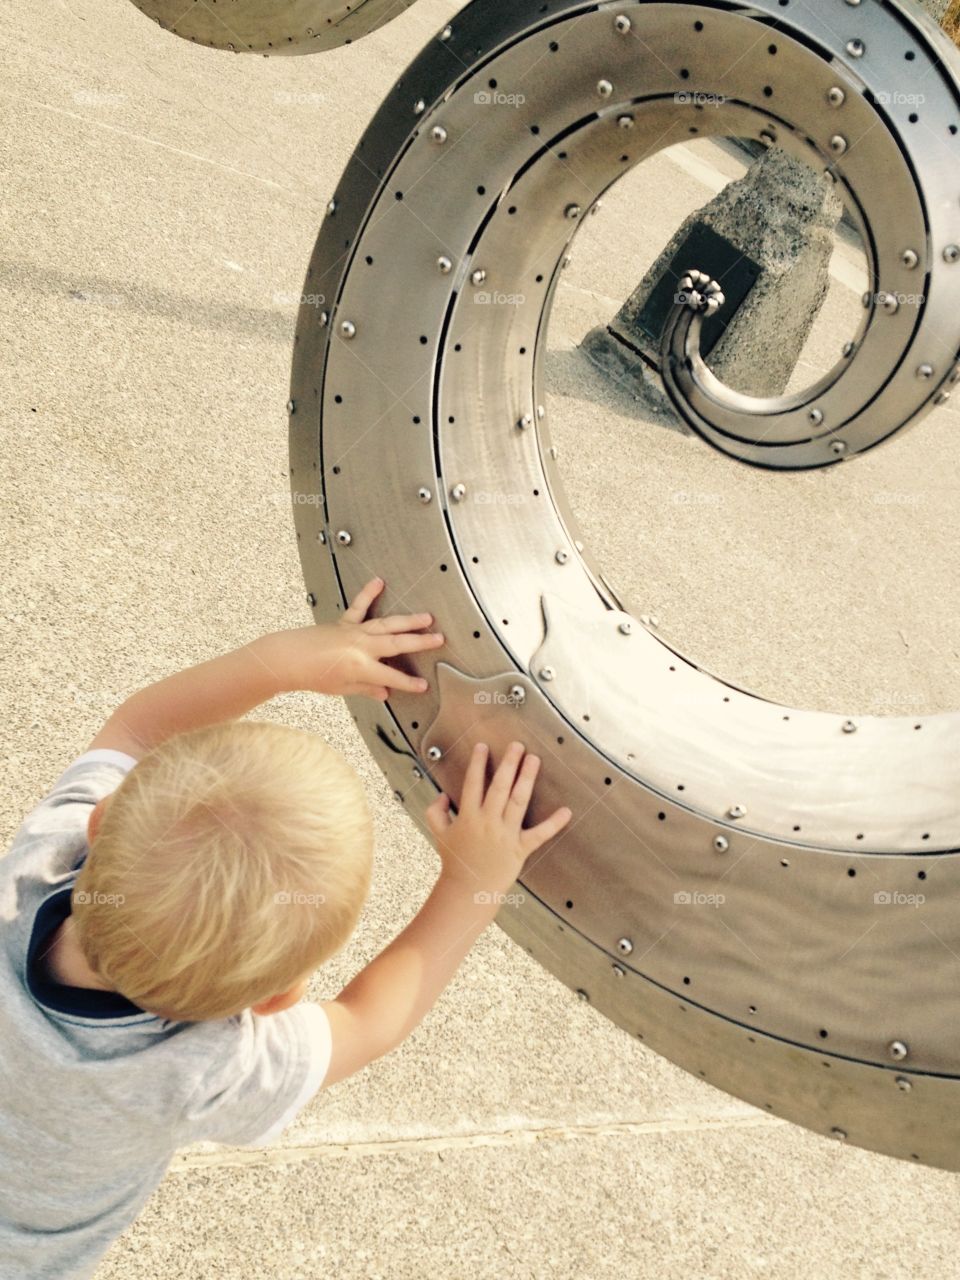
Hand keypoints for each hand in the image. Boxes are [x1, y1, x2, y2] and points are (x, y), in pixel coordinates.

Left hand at [262, 578, 443, 699]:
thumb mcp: (342, 689)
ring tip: (426, 617)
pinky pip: (359, 606)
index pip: (392, 677)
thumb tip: (384, 692)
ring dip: (408, 620)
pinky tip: (378, 581)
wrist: (287, 659)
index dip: (409, 683)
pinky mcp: (344, 622)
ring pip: (387, 624)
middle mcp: (361, 647)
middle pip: (397, 644)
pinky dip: (368, 592)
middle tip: (438, 639)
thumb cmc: (311, 676)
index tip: (422, 686)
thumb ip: (366, 689)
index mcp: (361, 667)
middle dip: (420, 642)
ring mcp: (354, 632)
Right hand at [425, 741, 571, 890]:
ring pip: (517, 802)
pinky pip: (539, 834)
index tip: (483, 747)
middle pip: (499, 787)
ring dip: (526, 779)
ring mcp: (505, 834)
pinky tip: (566, 811)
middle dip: (508, 764)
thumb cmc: (455, 861)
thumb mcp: (438, 834)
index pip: (473, 784)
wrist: (468, 890)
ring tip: (534, 760)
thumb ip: (435, 812)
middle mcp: (487, 822)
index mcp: (468, 816)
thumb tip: (442, 795)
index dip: (477, 764)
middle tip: (517, 745)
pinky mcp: (520, 848)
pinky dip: (554, 824)